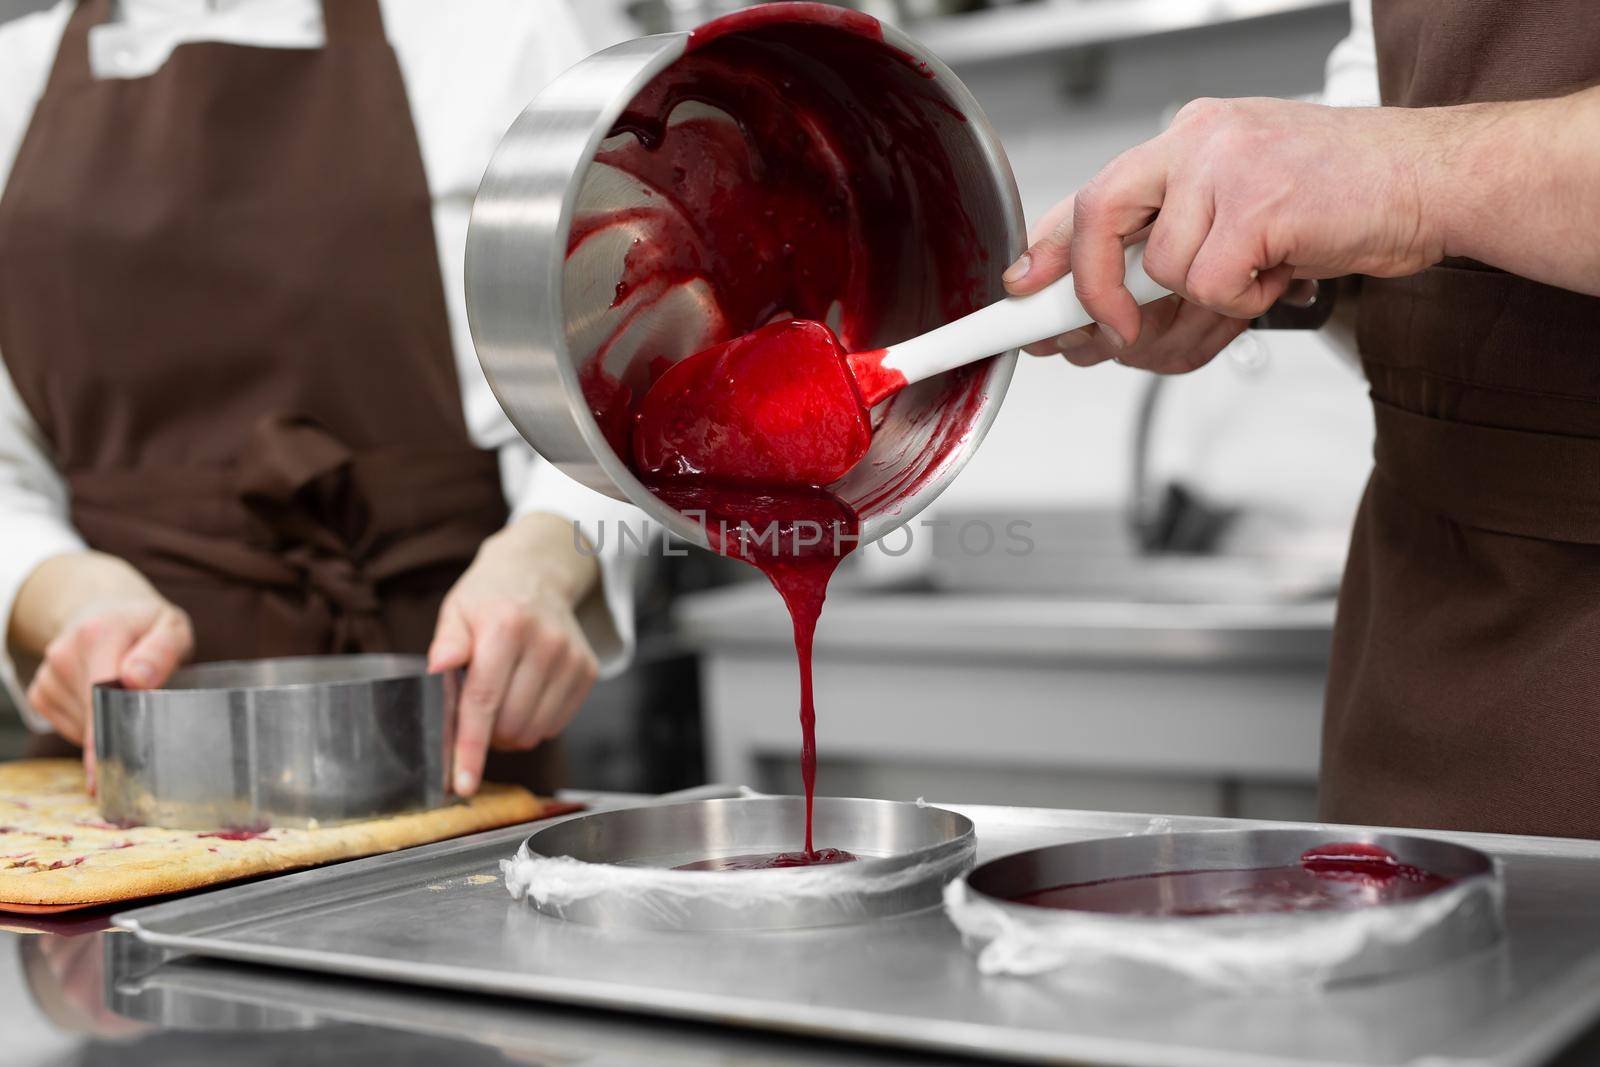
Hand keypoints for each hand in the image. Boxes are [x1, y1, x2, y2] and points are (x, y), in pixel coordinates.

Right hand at [11, 553, 191, 786]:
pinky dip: (90, 727)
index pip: (100, 693)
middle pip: (92, 715)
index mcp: (99, 633)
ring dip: (108, 726)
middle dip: (118, 734)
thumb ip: (162, 651)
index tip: (105, 771)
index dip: (104, 735)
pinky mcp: (40, 692)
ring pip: (81, 727)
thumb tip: (138, 679)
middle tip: (145, 744)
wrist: (107, 612)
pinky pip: (67, 728)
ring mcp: (48, 673)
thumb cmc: (147, 626)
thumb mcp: (171, 627)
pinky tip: (104, 704)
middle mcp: (64, 652)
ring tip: (127, 700)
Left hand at [428, 514, 600, 795]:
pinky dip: (533, 724)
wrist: (539, 575)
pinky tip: (523, 698)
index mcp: (506, 626)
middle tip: (476, 713)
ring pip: (534, 731)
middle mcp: (545, 642)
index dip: (470, 748)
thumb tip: (437, 669)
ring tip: (499, 703)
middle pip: (509, 724)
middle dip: (486, 734)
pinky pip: (555, 725)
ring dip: (510, 733)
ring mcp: (571, 658)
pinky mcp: (587, 671)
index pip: (483, 701)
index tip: (461, 783)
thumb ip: (447, 642)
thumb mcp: (458, 610)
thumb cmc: (489, 599)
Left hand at [1006, 97, 1448, 368]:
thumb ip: (1178, 247)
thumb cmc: (1348, 201)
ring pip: (1162, 271)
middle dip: (1093, 295)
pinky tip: (1278, 278)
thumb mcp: (1246, 213)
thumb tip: (1105, 316)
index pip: (1094, 191)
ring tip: (1257, 281)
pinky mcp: (1258, 203)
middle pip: (1098, 219)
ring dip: (1206, 303)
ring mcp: (1227, 166)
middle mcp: (1200, 141)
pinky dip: (1242, 303)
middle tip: (1110, 337)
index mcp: (1191, 139)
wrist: (1436, 182)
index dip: (1049, 247)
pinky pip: (1211, 285)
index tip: (1022, 289)